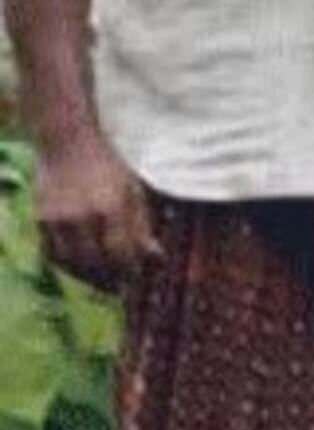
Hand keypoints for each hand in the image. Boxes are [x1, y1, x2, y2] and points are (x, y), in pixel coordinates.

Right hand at [35, 130, 159, 292]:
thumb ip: (143, 225)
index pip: (121, 252)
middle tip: (120, 287)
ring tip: (102, 282)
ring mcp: (58, 218)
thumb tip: (156, 256)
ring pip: (72, 263)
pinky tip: (81, 268)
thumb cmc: (109, 166)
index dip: (129, 269)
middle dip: (109, 279)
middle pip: (96, 262)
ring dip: (88, 277)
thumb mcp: (133, 189)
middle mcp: (83, 215)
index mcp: (112, 206)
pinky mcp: (41, 219)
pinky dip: (68, 266)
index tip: (136, 276)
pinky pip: (53, 254)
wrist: (68, 142)